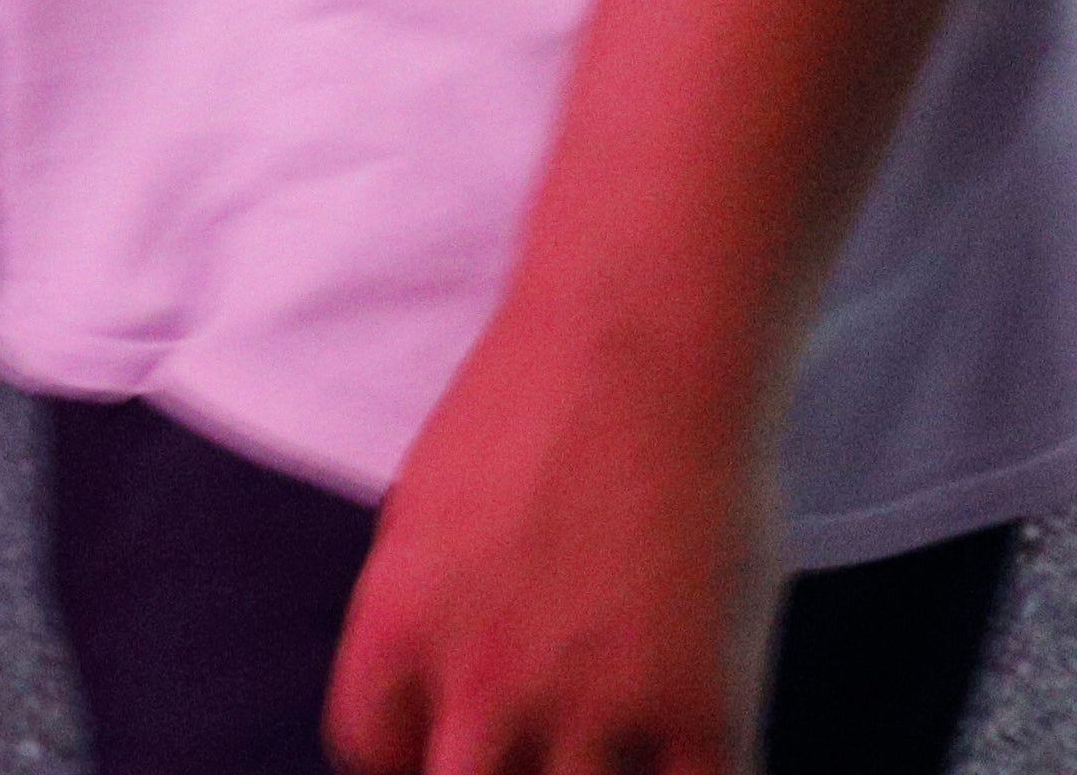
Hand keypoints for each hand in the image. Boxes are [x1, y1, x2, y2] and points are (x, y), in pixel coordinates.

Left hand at [325, 314, 777, 774]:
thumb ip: (425, 616)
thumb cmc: (535, 406)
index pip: (373, 757)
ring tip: (621, 745)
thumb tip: (439, 692)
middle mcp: (482, 681)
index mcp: (400, 628)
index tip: (451, 750)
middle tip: (542, 747)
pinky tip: (698, 752)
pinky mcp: (703, 709)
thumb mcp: (426, 512)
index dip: (412, 766)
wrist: (641, 344)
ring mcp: (593, 704)